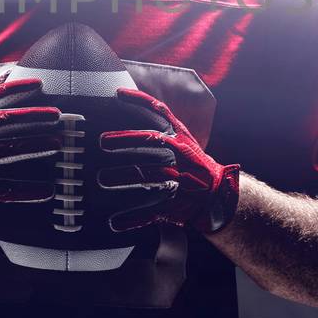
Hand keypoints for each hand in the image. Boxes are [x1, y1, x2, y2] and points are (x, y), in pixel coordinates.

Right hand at [0, 76, 62, 233]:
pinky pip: (8, 189)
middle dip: (31, 115)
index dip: (15, 88)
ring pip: (7, 150)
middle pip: (2, 121)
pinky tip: (48, 189)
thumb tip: (4, 85)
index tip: (39, 84)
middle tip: (56, 114)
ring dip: (35, 145)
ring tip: (57, 142)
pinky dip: (29, 190)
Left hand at [98, 88, 240, 232]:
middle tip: (103, 141)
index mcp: (179, 140)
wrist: (216, 194)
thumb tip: (140, 109)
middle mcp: (178, 156)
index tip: (118, 94)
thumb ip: (163, 126)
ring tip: (101, 179)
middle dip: (127, 142)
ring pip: (146, 177)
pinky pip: (150, 213)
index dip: (140, 101)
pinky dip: (132, 219)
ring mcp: (175, 180)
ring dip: (122, 179)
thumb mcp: (182, 140)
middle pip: (150, 143)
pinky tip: (114, 223)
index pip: (160, 114)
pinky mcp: (172, 204)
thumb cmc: (193, 164)